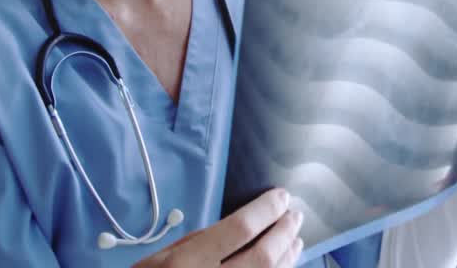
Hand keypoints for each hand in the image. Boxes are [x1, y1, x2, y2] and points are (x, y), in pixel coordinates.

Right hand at [132, 188, 303, 267]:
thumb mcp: (161, 258)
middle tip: (294, 216)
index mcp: (187, 263)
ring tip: (295, 239)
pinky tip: (284, 264)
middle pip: (263, 256)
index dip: (265, 210)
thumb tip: (240, 228)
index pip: (239, 230)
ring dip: (288, 257)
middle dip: (283, 232)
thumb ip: (199, 242)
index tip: (280, 196)